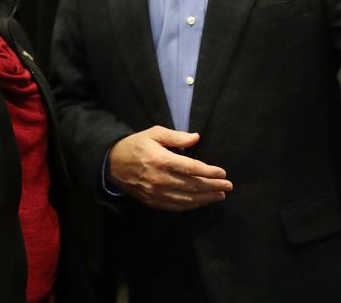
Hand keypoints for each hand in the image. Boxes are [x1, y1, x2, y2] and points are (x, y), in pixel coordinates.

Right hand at [108, 126, 232, 211]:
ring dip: (205, 199)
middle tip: (228, 186)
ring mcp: (155, 193)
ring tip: (220, 196)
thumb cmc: (136, 145)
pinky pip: (175, 206)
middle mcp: (159, 179)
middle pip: (192, 185)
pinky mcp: (152, 201)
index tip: (223, 173)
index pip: (191, 168)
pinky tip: (201, 202)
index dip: (209, 172)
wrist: (112, 163)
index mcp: (161, 160)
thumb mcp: (154, 133)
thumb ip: (176, 136)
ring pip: (186, 199)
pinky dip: (191, 206)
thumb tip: (196, 138)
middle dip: (213, 187)